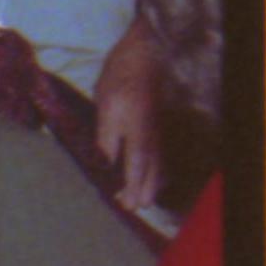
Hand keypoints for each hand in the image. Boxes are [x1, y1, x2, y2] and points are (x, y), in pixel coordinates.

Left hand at [92, 24, 163, 212]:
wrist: (143, 58)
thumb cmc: (120, 80)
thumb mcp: (106, 107)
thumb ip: (106, 137)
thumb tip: (105, 163)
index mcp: (139, 135)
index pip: (136, 170)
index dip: (132, 189)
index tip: (126, 205)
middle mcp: (153, 139)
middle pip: (153, 175)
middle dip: (142, 193)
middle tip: (130, 208)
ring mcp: (158, 134)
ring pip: (159, 168)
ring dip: (149, 185)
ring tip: (139, 199)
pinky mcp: (158, 129)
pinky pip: (161, 159)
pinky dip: (155, 173)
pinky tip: (150, 178)